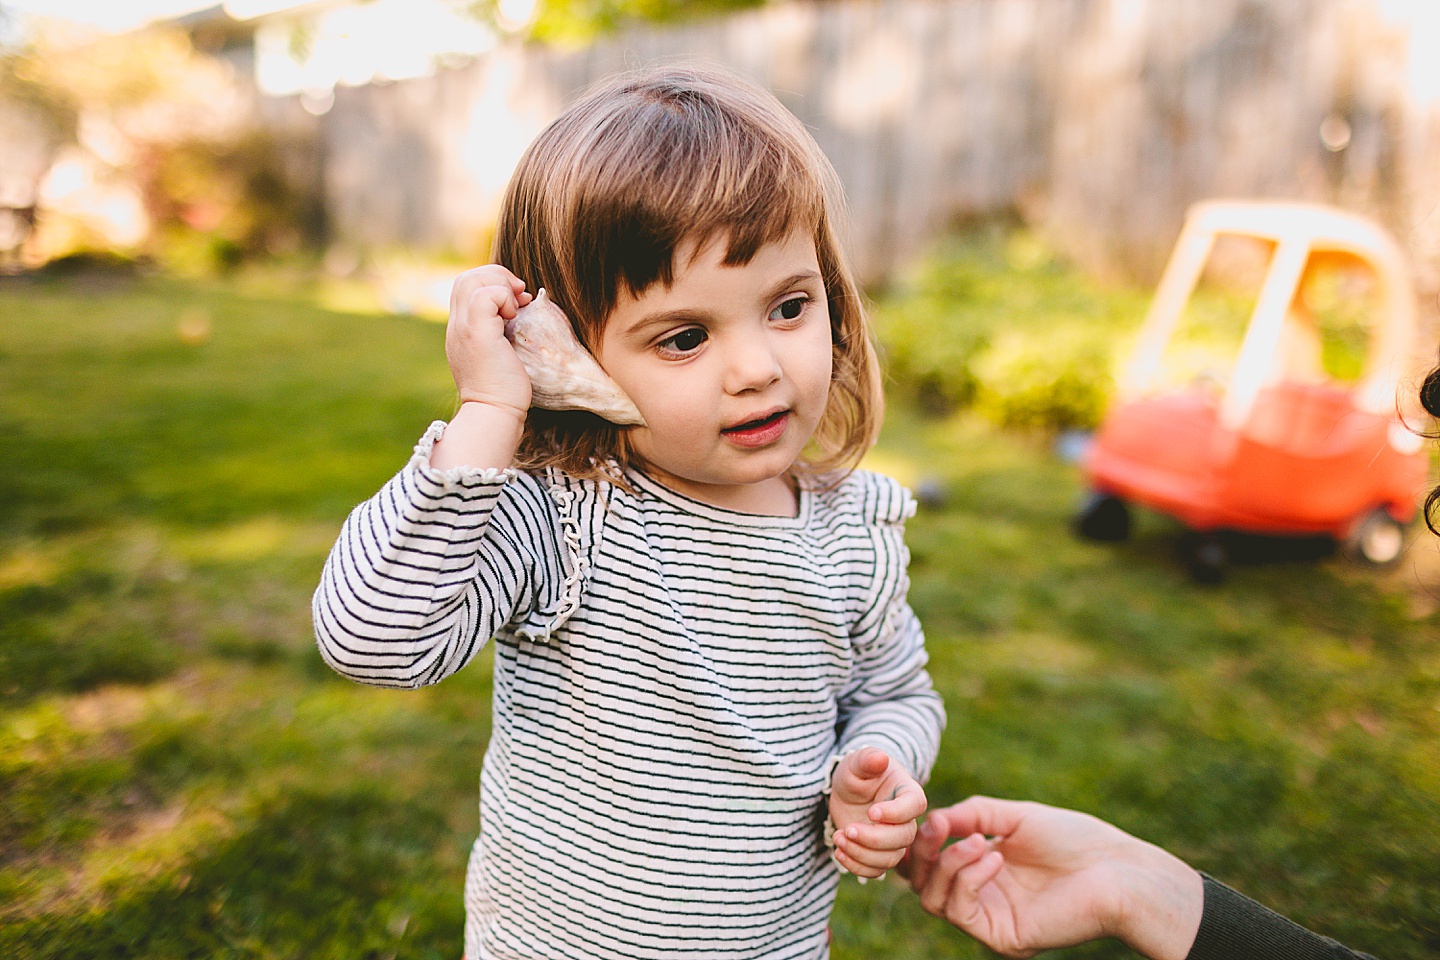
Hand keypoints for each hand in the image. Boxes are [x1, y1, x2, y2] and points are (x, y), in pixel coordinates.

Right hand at [431, 266, 533, 470]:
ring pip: (472, 280)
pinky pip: (486, 295)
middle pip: (466, 278)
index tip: (516, 300)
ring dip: (501, 284)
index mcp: (460, 330)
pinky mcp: (477, 333)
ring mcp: (463, 328)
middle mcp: (456, 326)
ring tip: (517, 305)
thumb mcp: (497, 355)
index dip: (492, 283)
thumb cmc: (503, 391)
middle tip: (520, 294)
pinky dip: (504, 296)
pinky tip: (514, 315)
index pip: (465, 288)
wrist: (494, 413)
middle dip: (497, 276)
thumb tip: (516, 311)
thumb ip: (499, 334)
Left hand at [827, 747, 926, 878]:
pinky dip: (857, 867)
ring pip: (889, 859)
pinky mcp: (878, 854)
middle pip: (903, 838)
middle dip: (873, 839)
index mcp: (907, 792)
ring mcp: (893, 840)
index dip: (895, 813)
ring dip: (862, 854)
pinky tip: (839, 853)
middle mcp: (906, 820)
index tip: (871, 812)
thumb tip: (880, 758)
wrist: (847, 792)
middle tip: (847, 830)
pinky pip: (876, 870)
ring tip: (838, 838)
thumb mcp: (857, 762)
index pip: (915, 806)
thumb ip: (867, 759)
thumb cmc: (857, 773)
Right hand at [903, 796, 1201, 959]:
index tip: (930, 817)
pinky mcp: (1002, 937)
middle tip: (938, 828)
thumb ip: (970, 814)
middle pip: (921, 884)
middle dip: (922, 853)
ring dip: (948, 863)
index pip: (929, 862)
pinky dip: (968, 879)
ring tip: (978, 842)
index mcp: (983, 867)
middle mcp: (983, 895)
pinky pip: (961, 911)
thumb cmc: (1074, 839)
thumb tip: (930, 818)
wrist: (1116, 871)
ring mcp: (991, 918)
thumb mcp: (1013, 816)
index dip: (919, 841)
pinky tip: (994, 858)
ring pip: (933, 899)